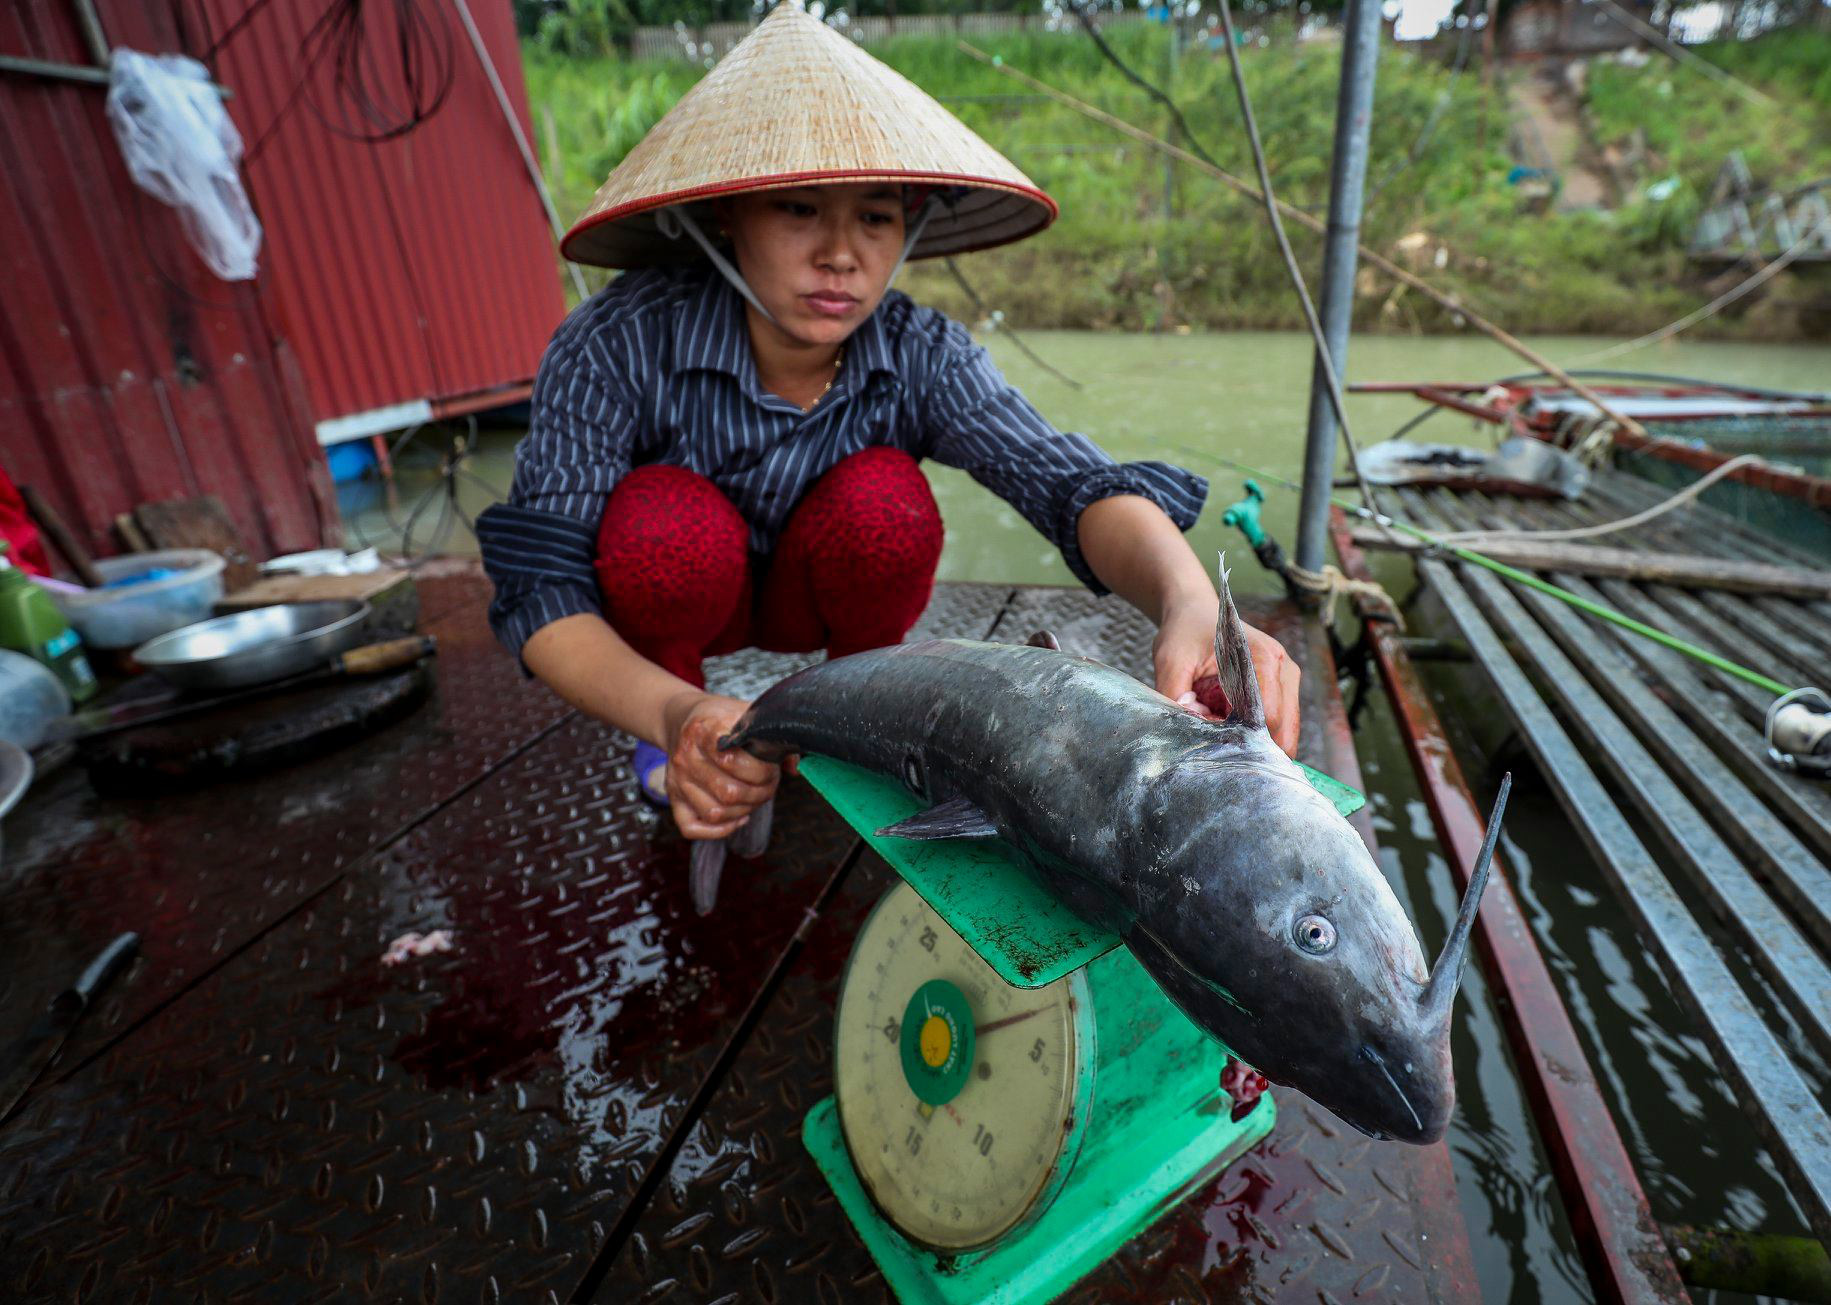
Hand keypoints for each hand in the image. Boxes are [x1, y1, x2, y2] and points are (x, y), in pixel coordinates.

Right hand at [660, 692, 780, 839]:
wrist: (683, 720)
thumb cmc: (719, 718)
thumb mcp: (745, 713)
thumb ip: (771, 735)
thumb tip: (794, 767)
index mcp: (703, 731)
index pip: (731, 759)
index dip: (759, 769)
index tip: (771, 766)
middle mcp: (686, 757)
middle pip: (729, 792)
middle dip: (760, 792)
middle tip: (770, 783)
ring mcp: (678, 780)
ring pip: (715, 813)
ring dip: (745, 811)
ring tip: (756, 796)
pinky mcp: (674, 798)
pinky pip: (692, 827)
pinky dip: (720, 830)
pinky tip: (738, 816)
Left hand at [1153, 596, 1301, 756]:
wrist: (1195, 613)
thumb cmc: (1185, 633)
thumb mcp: (1170, 660)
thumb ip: (1174, 693)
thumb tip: (1186, 722)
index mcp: (1262, 656)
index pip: (1269, 714)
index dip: (1247, 737)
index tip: (1221, 745)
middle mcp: (1283, 667)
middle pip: (1283, 727)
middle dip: (1255, 745)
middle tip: (1224, 752)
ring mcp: (1287, 678)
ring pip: (1285, 729)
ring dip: (1258, 741)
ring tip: (1228, 739)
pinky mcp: (1282, 687)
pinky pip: (1280, 723)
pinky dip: (1260, 734)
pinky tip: (1236, 731)